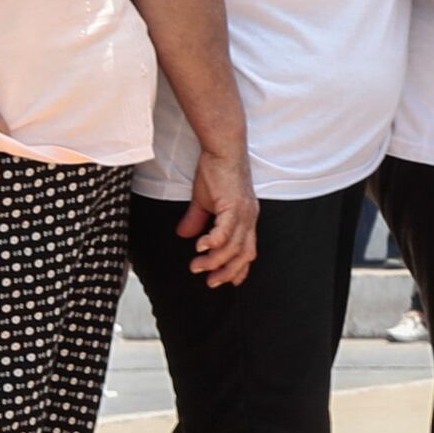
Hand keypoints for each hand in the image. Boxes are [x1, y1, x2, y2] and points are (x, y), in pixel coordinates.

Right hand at [177, 149, 258, 286]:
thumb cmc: (216, 172)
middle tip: (211, 283)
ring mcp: (243, 213)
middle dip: (227, 272)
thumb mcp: (204, 201)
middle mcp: (249, 218)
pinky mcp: (233, 205)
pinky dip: (213, 242)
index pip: (248, 250)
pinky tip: (200, 248)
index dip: (239, 269)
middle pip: (243, 254)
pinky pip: (225, 231)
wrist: (222, 150)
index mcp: (246, 219)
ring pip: (233, 246)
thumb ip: (196, 219)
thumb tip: (184, 236)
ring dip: (214, 260)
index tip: (228, 283)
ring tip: (196, 266)